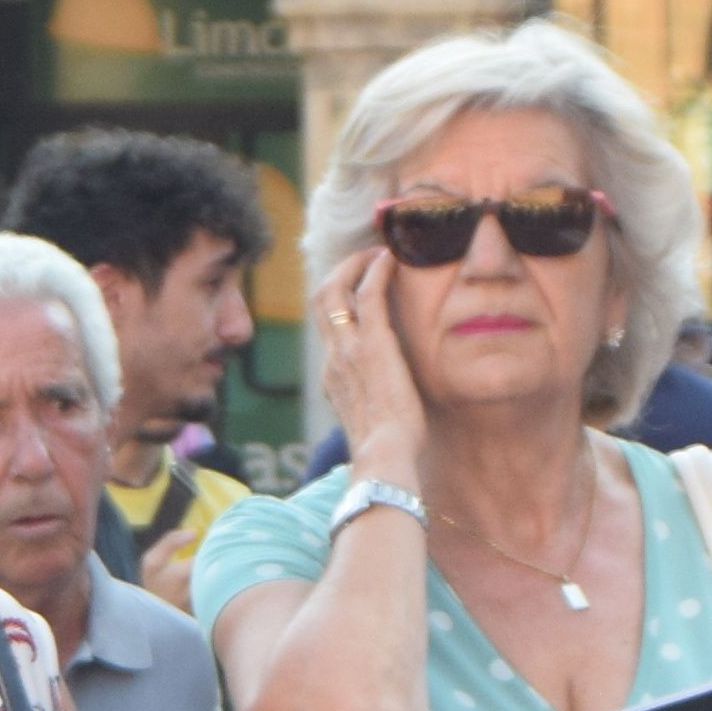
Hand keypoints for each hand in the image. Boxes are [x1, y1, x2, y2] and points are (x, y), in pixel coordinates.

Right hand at [310, 247, 429, 497]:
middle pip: (319, 301)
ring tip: (378, 253)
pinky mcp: (371, 343)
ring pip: (335, 289)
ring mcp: (347, 349)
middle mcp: (332, 358)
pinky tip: (392, 259)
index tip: (361, 292)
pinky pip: (368, 292)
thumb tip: (388, 408)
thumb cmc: (388, 451)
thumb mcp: (372, 424)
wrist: (383, 457)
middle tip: (364, 260)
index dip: (341, 304)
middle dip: (339, 273)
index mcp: (332, 377)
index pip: (328, 329)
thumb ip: (373, 407)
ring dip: (356, 264)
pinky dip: (377, 270)